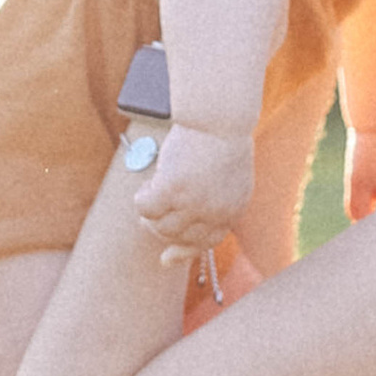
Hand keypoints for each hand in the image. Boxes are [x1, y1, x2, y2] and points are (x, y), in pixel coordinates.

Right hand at [131, 116, 253, 254]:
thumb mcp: (227, 177)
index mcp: (233, 210)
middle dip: (160, 226)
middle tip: (152, 211)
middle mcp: (214, 213)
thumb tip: (185, 230)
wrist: (219, 117)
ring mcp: (193, 204)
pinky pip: (145, 208)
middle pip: (177, 236)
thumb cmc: (222, 140)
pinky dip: (141, 199)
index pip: (206, 242)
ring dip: (150, 214)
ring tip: (151, 191)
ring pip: (159, 225)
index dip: (183, 251)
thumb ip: (213, 204)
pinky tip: (146, 186)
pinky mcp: (172, 190)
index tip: (164, 258)